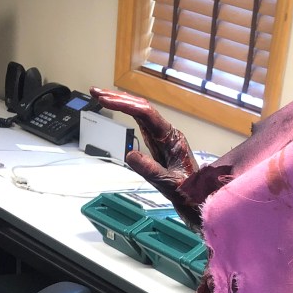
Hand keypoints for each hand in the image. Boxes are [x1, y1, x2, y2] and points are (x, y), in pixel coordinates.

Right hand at [89, 87, 201, 228]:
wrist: (197, 199)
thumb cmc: (188, 192)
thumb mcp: (168, 183)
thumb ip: (150, 169)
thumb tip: (130, 154)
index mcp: (172, 138)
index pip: (146, 114)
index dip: (125, 105)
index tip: (105, 101)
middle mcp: (167, 133)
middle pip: (142, 108)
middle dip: (119, 98)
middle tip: (95, 92)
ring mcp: (162, 137)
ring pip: (141, 113)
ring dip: (121, 102)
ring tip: (99, 96)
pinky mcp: (157, 143)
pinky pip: (141, 123)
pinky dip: (127, 113)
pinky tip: (116, 107)